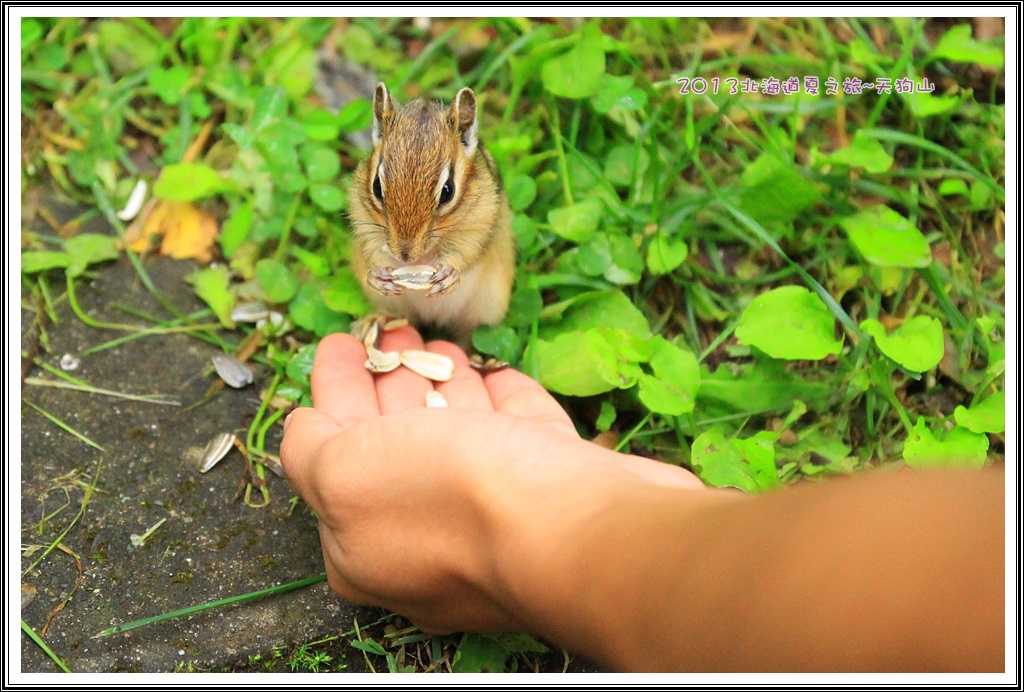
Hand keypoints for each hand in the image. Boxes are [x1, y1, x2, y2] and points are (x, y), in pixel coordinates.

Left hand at [280, 327, 702, 633]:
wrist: (578, 532)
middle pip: (398, 444)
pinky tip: (493, 373)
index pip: (334, 456)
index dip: (332, 392)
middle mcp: (427, 538)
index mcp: (365, 544)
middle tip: (395, 328)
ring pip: (460, 439)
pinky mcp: (554, 494)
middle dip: (391, 380)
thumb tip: (304, 429)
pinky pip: (519, 438)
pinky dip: (501, 402)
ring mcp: (497, 519)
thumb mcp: (344, 473)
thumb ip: (310, 451)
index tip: (340, 341)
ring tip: (439, 344)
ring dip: (443, 386)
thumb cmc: (451, 501)